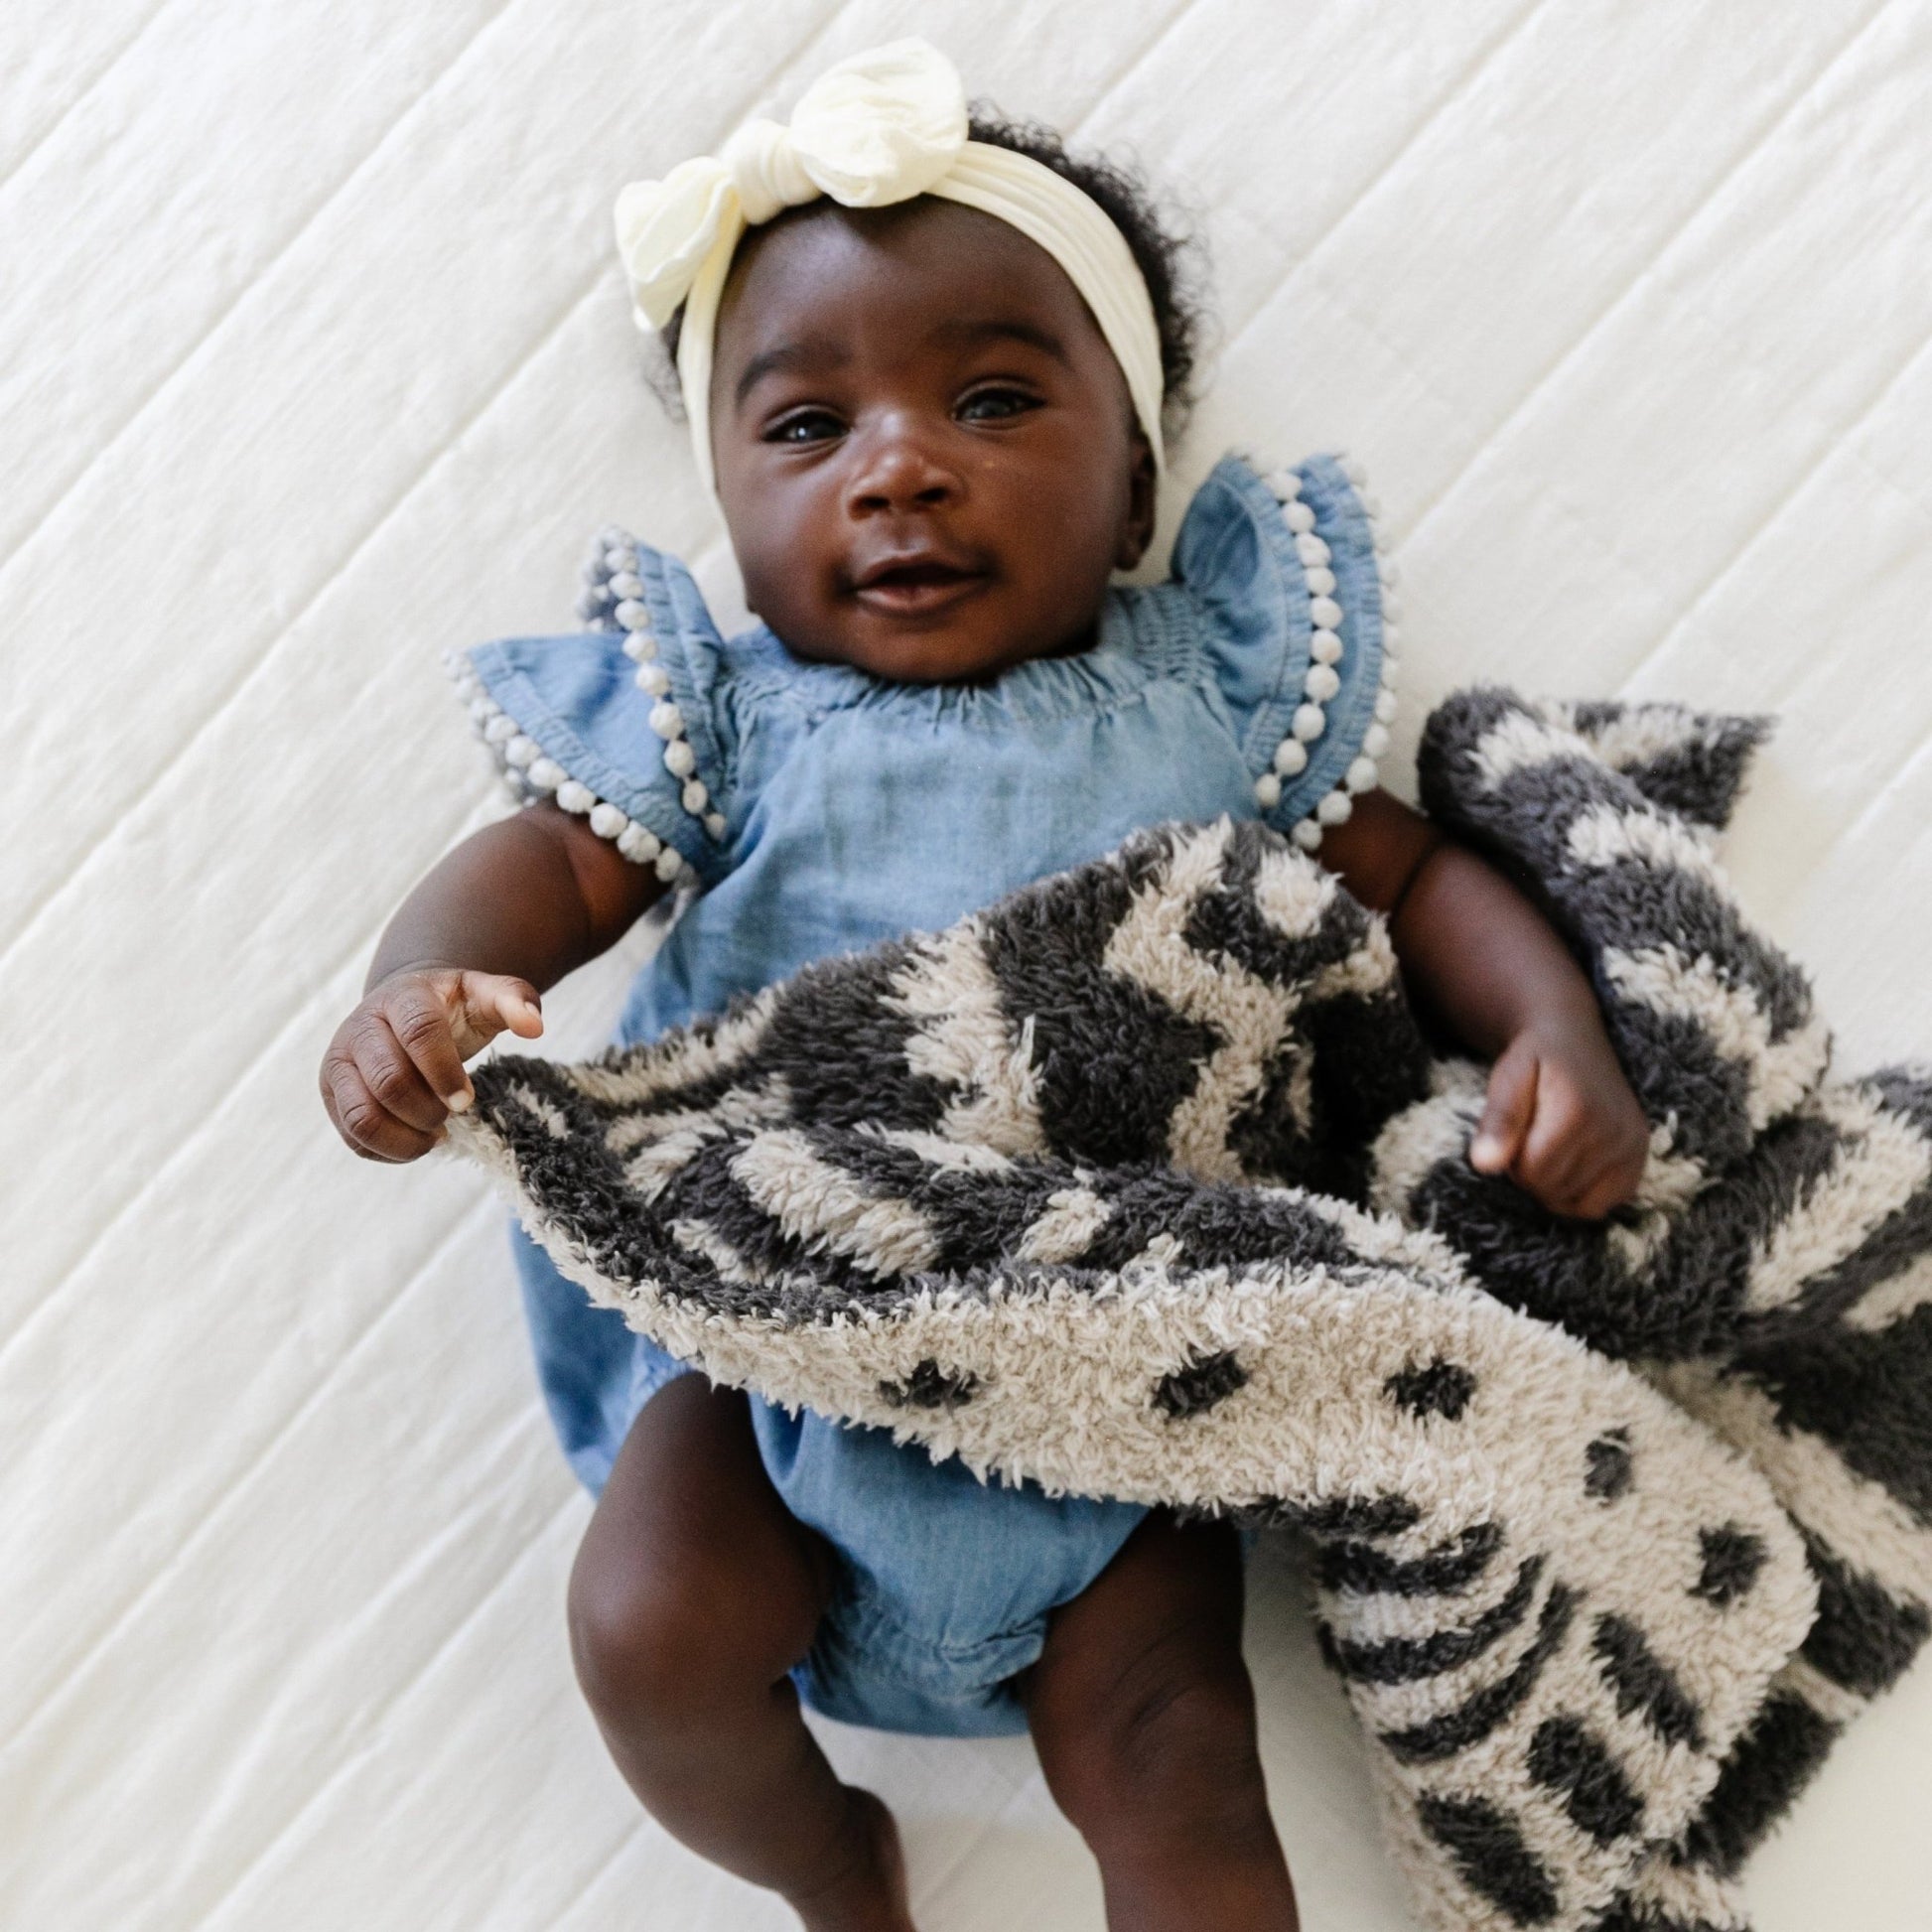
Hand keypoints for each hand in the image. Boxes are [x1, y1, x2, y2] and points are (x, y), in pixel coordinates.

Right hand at [320, 966, 543, 1162]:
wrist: (403, 1011)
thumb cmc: (452, 1008)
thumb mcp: (486, 995)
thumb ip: (515, 1001)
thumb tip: (535, 1027)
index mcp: (402, 997)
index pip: (418, 1033)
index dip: (446, 1072)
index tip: (468, 1100)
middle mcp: (359, 1028)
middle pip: (388, 1082)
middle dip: (428, 1110)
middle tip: (454, 1114)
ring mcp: (340, 1064)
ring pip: (361, 1117)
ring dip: (406, 1138)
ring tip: (436, 1135)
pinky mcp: (333, 1096)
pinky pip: (354, 1138)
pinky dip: (390, 1151)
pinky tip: (418, 1141)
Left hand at [1467, 1017, 1649, 1219]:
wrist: (1573, 1039)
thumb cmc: (1534, 1059)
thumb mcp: (1508, 1077)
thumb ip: (1498, 1120)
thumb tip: (1483, 1165)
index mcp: (1578, 1110)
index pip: (1532, 1173)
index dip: (1511, 1161)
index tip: (1513, 1135)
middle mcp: (1614, 1131)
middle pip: (1552, 1190)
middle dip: (1530, 1173)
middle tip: (1531, 1138)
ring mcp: (1632, 1147)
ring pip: (1575, 1204)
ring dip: (1553, 1184)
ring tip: (1551, 1147)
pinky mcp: (1639, 1159)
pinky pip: (1600, 1206)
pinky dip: (1578, 1196)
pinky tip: (1570, 1165)